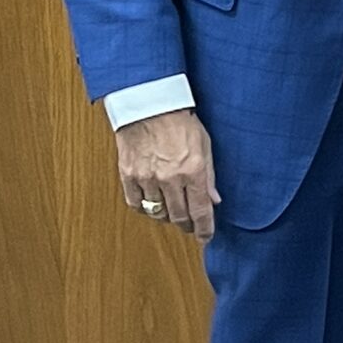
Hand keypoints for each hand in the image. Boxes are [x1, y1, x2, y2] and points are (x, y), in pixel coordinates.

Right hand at [116, 108, 219, 240]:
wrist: (148, 105)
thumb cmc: (180, 121)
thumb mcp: (205, 145)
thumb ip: (209, 175)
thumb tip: (214, 200)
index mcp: (192, 171)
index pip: (200, 211)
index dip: (205, 229)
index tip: (207, 237)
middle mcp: (169, 178)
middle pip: (179, 216)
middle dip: (187, 226)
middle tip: (192, 227)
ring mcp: (146, 178)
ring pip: (157, 213)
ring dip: (167, 217)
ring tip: (174, 212)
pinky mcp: (128, 175)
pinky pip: (135, 204)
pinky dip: (145, 208)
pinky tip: (152, 204)